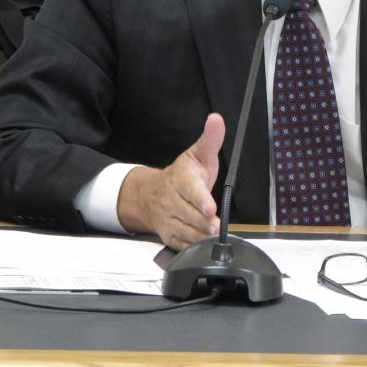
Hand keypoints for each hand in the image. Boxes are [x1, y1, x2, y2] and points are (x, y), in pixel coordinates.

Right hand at [117, 113, 224, 250]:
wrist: (151, 194)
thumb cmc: (182, 175)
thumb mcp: (198, 154)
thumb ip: (211, 139)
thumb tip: (216, 120)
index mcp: (181, 179)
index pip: (191, 190)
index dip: (201, 200)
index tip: (211, 208)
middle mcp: (172, 200)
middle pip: (189, 214)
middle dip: (203, 221)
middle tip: (215, 225)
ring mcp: (169, 219)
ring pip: (185, 231)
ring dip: (199, 235)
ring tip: (212, 235)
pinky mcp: (169, 235)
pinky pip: (180, 244)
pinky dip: (192, 246)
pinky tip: (204, 245)